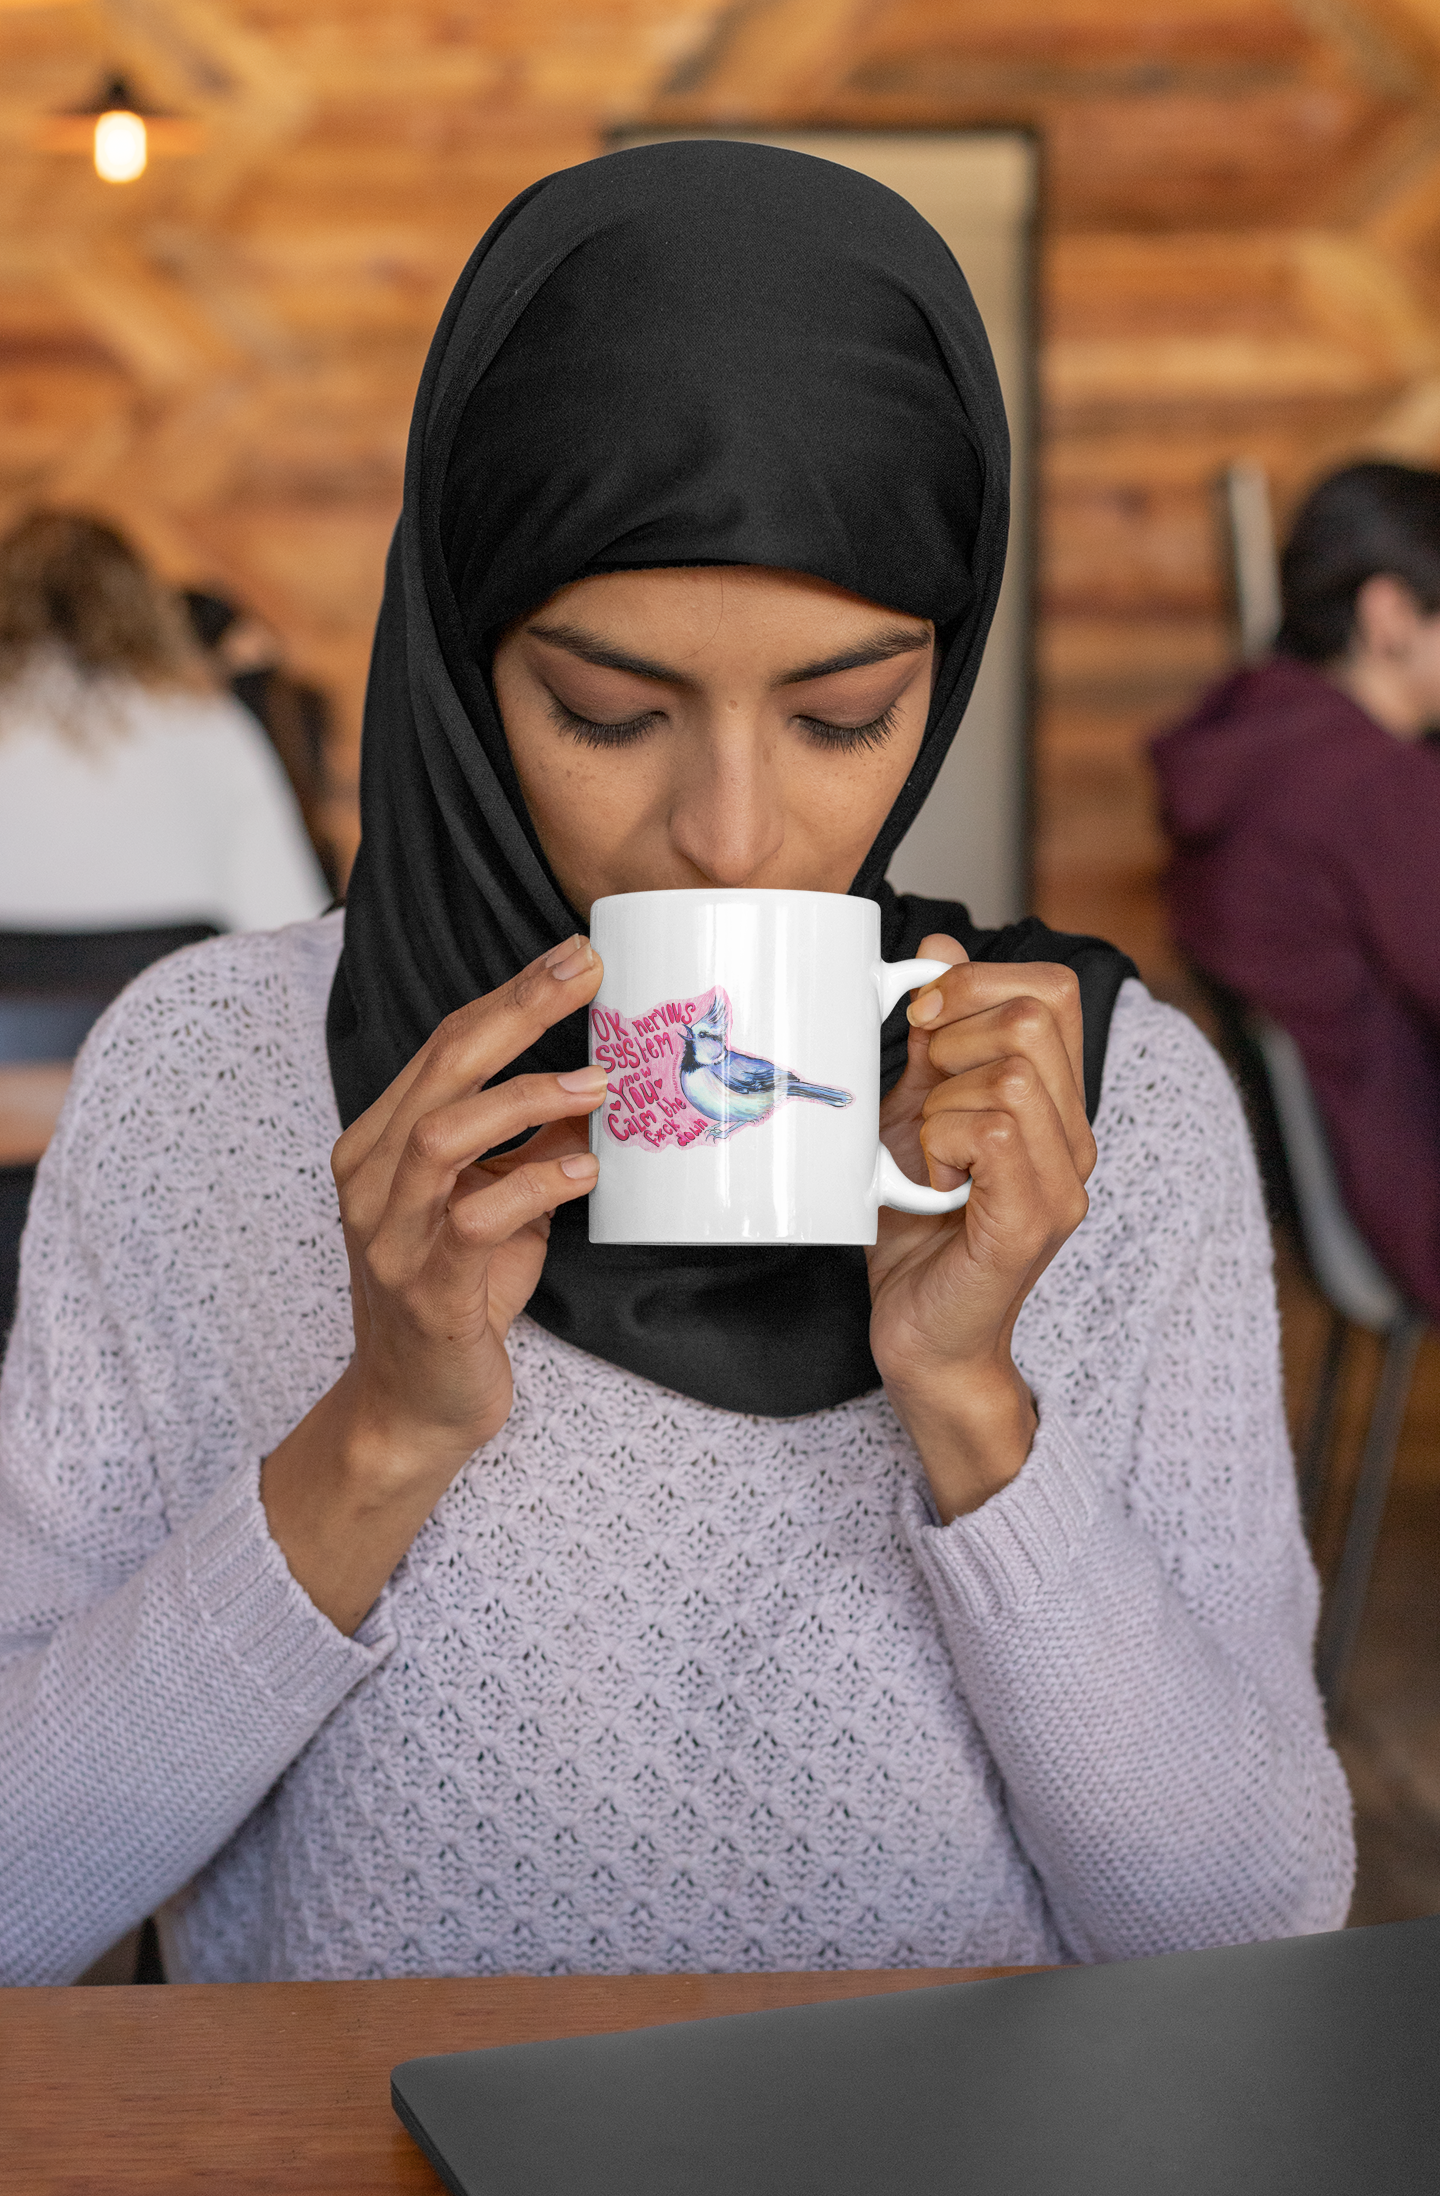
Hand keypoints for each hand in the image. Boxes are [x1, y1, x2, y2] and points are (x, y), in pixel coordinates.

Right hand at [261, 936, 605, 1630]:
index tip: (577, 955)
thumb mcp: (501, 1205)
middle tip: (588, 972)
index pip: (445, 1046)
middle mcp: (370, 1176)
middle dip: (518, 1010)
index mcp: (381, 1142)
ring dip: (526, 1098)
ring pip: (443, 1134)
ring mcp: (388, 1231)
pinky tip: (586, 1174)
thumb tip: (601, 1083)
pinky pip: (475, 1218)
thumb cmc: (458, 1297)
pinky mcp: (422, 1286)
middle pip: (441, 1068)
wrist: (414, 1407)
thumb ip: (534, 1146)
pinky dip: (536, 1185)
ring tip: (599, 1085)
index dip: (512, 995)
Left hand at [869, 934, 1095, 1521]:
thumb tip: (941, 946)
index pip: (1054, 989)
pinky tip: (930, 1183)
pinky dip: (940, 1144)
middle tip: (920, 1098)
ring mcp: (1062, 1183)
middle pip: (1032, 1016)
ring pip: (1007, 1074)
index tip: (922, 1024)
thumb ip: (935, 1038)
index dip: (979, 981)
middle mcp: (1075, 1139)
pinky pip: (991, 1133)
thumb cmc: (917, 1231)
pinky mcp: (1030, 1222)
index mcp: (1054, 1104)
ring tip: (926, 1157)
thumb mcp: (916, 1112)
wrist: (921, 1338)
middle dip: (951, 1038)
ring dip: (938, 1105)